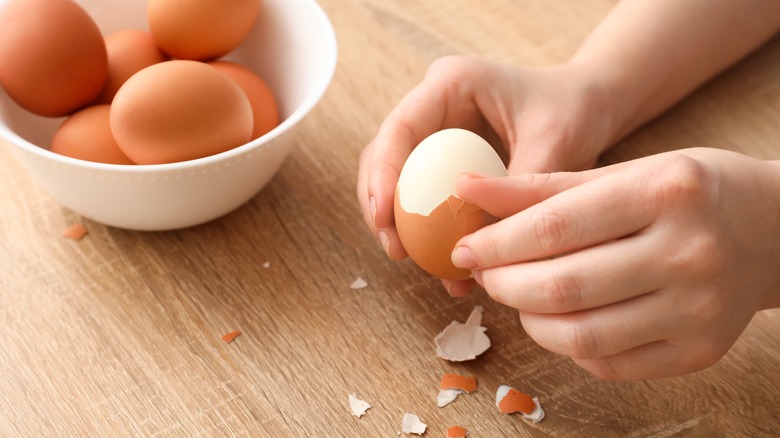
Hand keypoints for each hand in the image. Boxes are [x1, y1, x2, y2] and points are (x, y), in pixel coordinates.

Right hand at [357, 56, 614, 295]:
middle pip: (383, 154)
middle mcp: (434, 106)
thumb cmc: (574, 111)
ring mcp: (435, 133)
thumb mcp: (554, 143)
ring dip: (396, 220)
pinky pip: (421, 195)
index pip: (401, 128)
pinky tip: (440, 263)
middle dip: (380, 204)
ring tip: (409, 259)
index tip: (384, 217)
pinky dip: (425, 229)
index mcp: (452, 83)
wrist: (588, 108)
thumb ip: (517, 186)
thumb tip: (483, 240)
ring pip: (395, 178)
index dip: (383, 173)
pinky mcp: (443, 160)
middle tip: (395, 249)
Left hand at [451, 148, 779, 379]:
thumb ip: (541, 186)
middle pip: (563, 286)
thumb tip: (465, 189)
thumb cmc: (688, 192)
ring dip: (529, 319)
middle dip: (504, 284)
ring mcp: (699, 309)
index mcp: (667, 191)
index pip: (555, 227)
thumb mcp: (623, 172)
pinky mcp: (701, 351)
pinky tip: (559, 319)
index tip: (465, 247)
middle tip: (484, 273)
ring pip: (581, 335)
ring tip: (517, 296)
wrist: (775, 231)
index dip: (496, 243)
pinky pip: (609, 362)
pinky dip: (568, 344)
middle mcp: (689, 252)